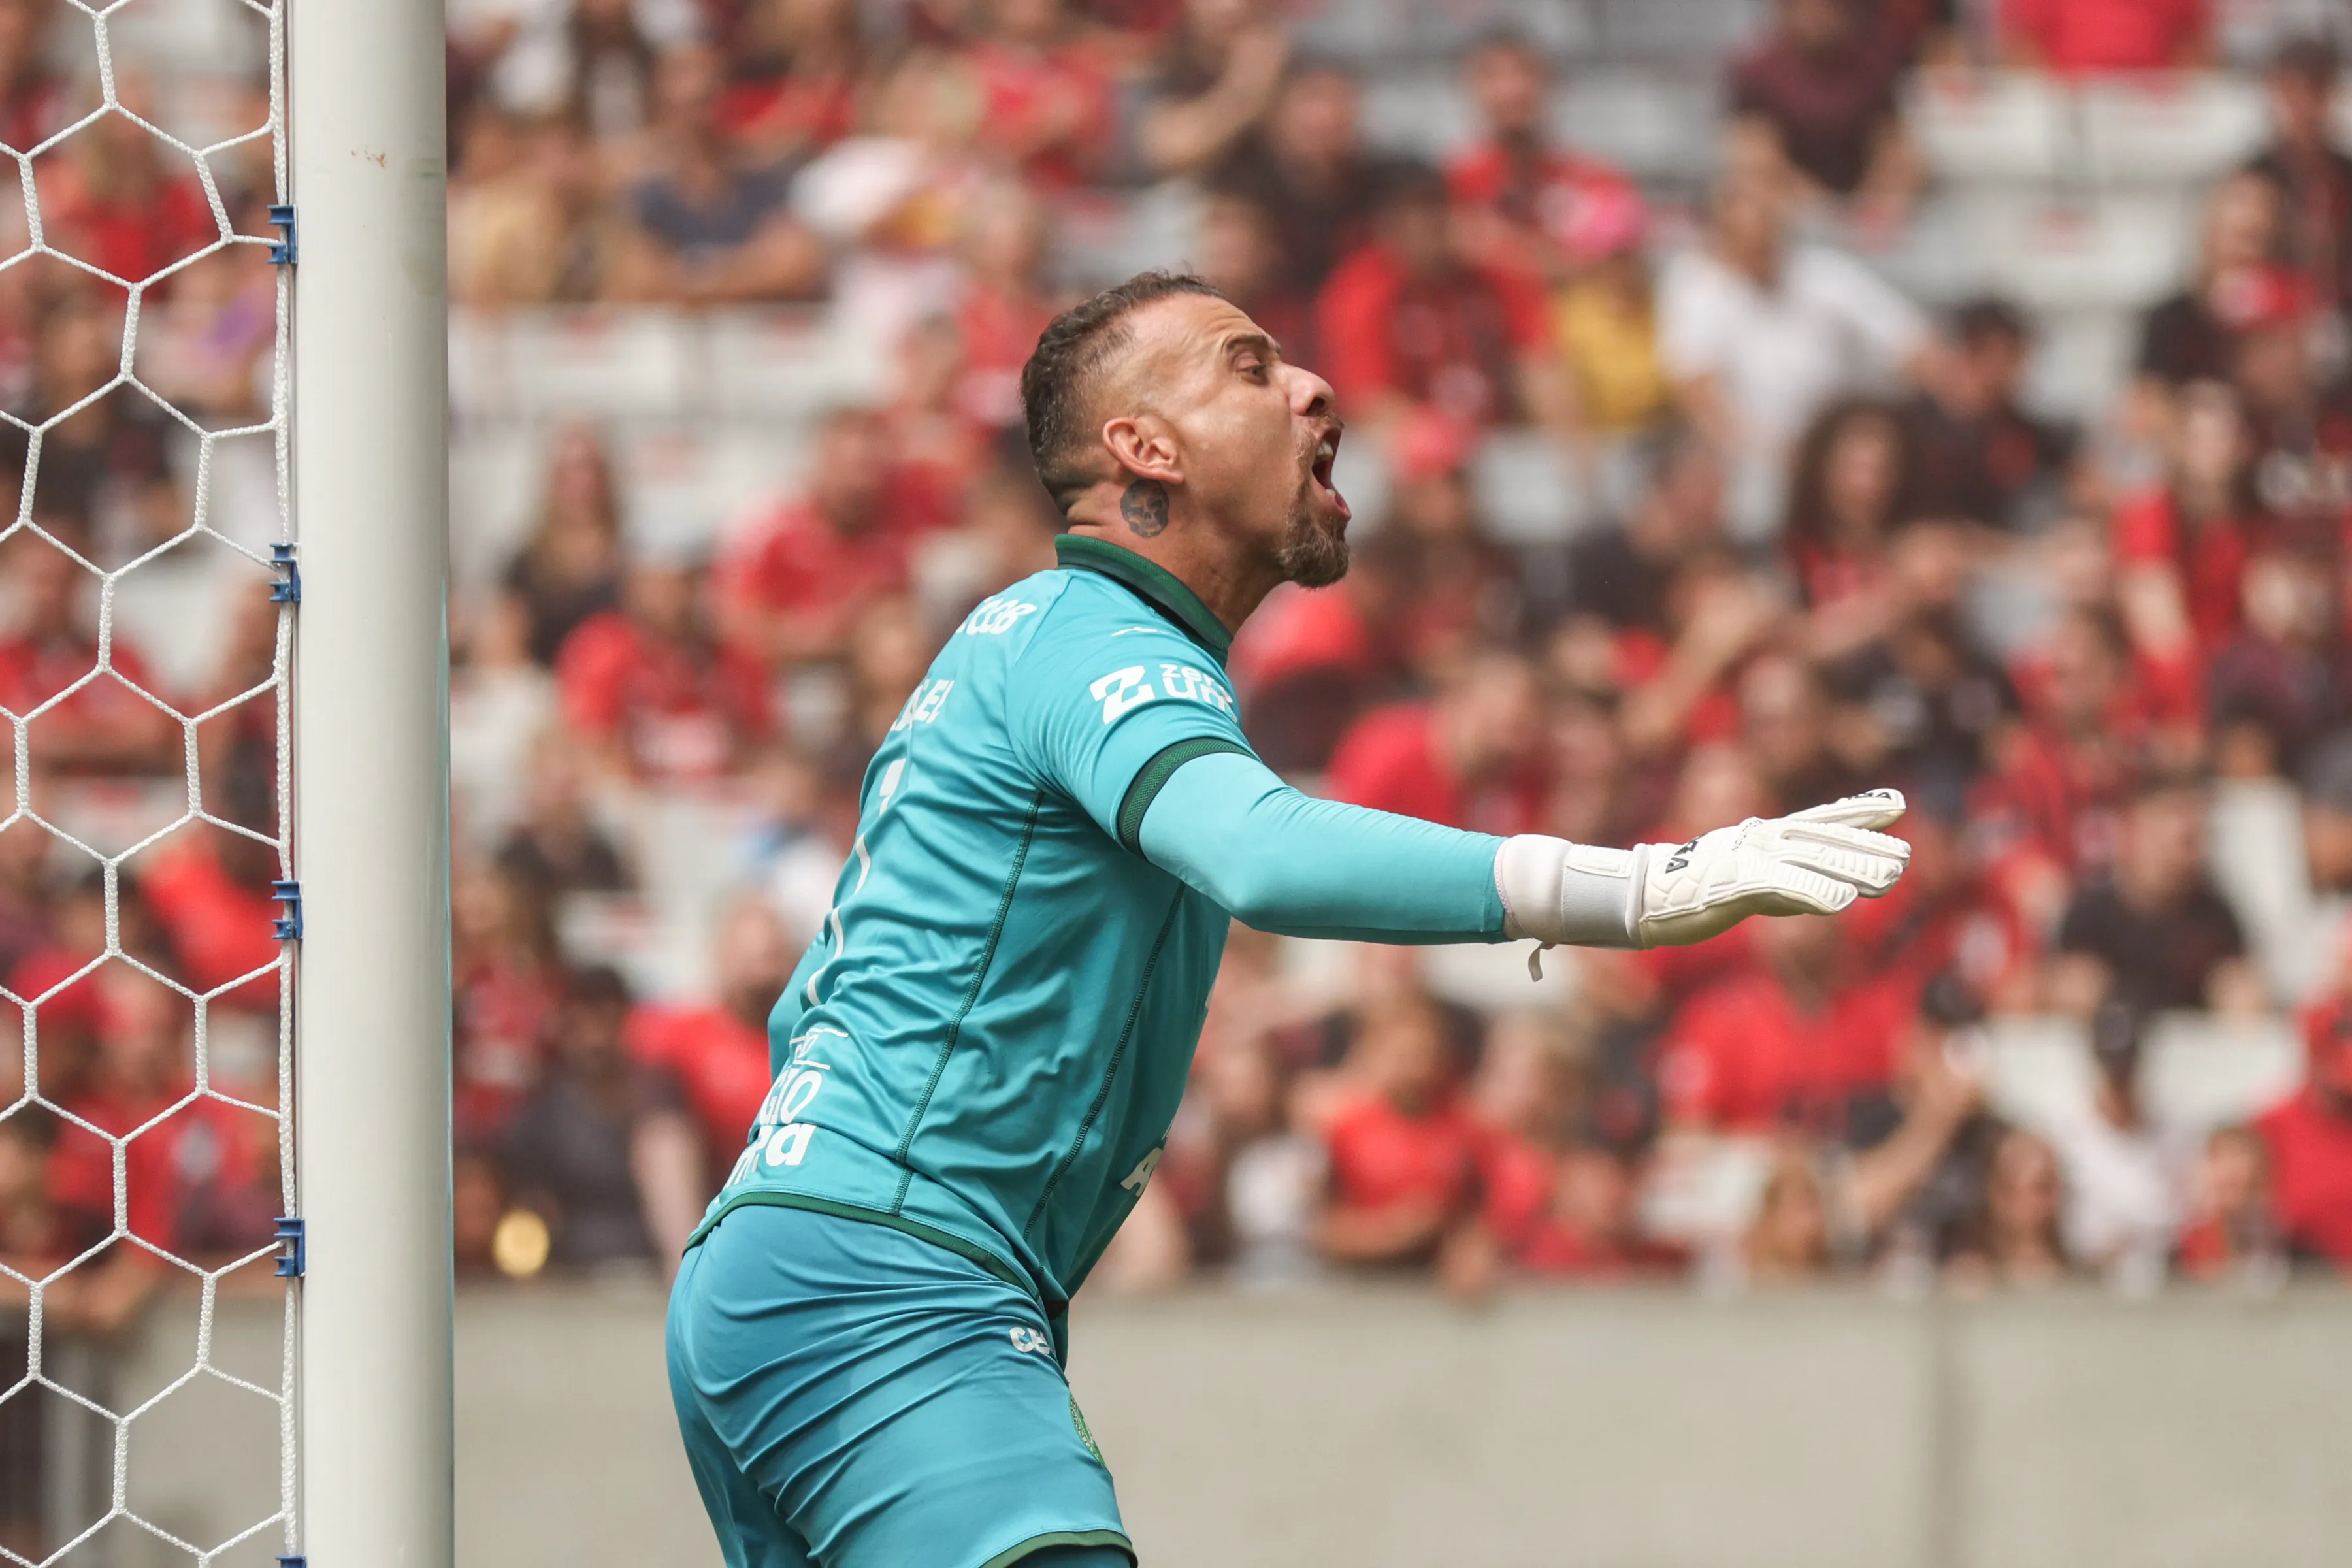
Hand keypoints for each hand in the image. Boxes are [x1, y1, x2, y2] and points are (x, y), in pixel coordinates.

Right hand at [1632, 790, 1910, 948]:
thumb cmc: (1694, 888)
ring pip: (1810, 859)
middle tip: (1906, 857)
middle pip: (1824, 839)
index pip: (1820, 818)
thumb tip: (1835, 894)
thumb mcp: (1749, 877)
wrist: (1642, 892)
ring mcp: (1749, 857)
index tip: (1896, 802)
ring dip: (1851, 868)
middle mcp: (1762, 839)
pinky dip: (1811, 891)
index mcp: (1765, 835)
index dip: (1859, 809)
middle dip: (1866, 847)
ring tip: (1891, 880)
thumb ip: (1793, 884)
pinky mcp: (1734, 881)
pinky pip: (1780, 885)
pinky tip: (1841, 903)